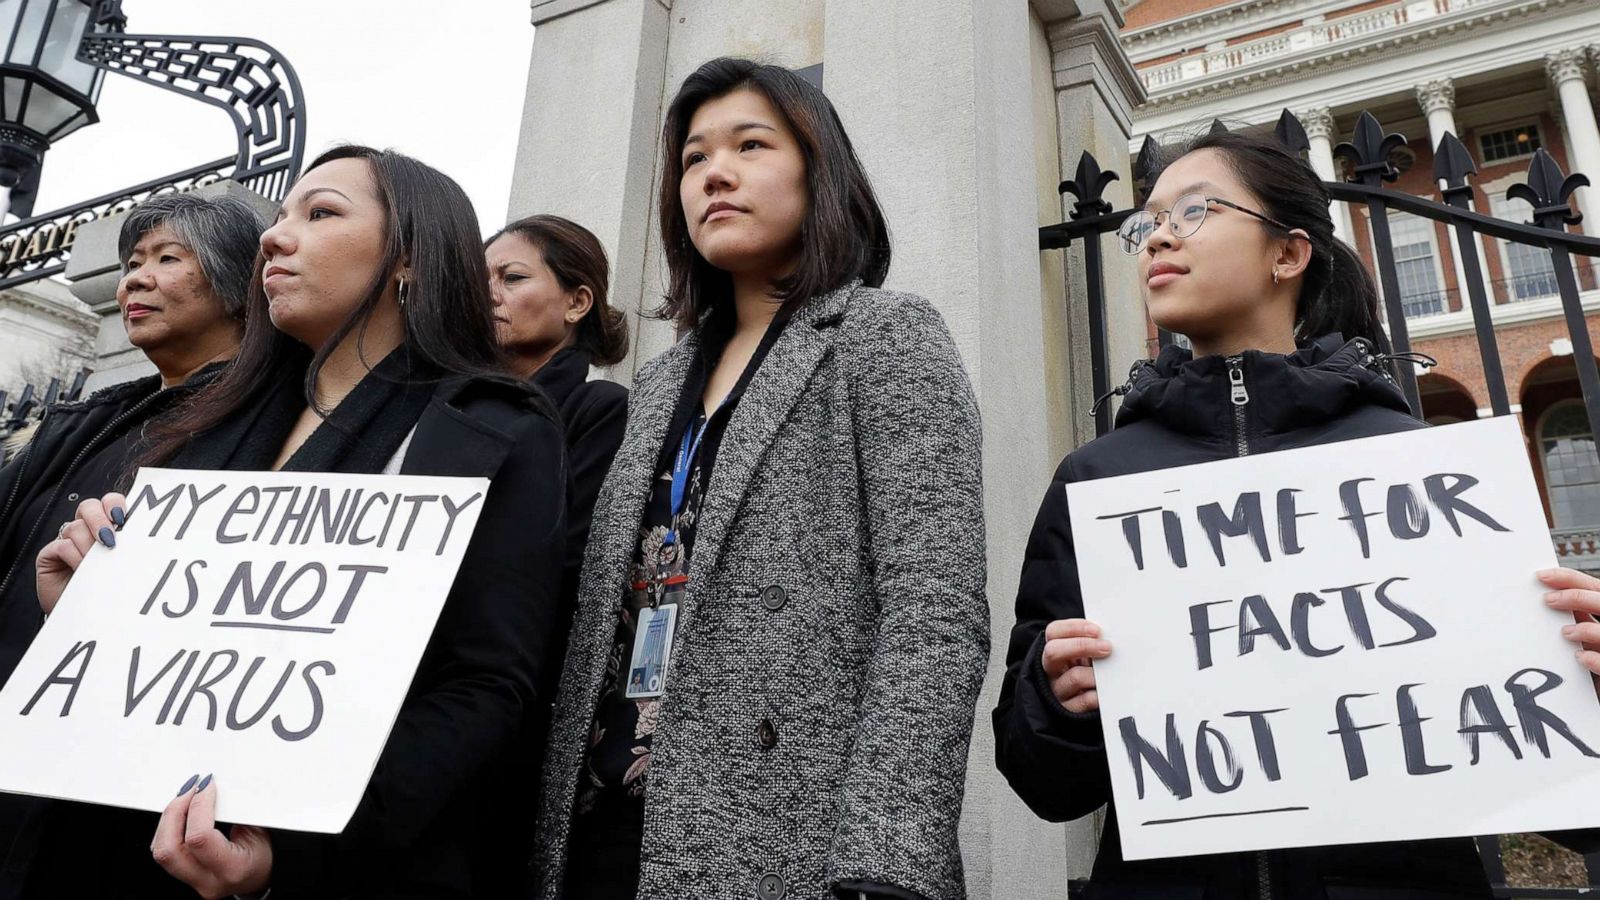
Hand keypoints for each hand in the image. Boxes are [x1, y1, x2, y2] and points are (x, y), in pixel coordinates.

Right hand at [35, 492, 125, 614]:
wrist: (86, 615)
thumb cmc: (108, 589)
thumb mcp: (124, 566)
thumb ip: (130, 549)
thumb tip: (149, 541)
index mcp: (107, 527)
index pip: (109, 502)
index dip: (115, 504)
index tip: (123, 518)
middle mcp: (86, 530)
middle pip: (89, 506)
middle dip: (99, 519)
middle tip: (109, 539)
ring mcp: (67, 540)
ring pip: (76, 527)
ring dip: (89, 546)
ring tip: (96, 564)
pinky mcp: (50, 554)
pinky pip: (61, 545)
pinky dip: (74, 556)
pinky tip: (82, 569)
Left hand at [152, 775, 271, 899]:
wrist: (259, 878)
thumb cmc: (264, 855)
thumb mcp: (259, 832)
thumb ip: (235, 812)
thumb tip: (215, 788)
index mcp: (232, 869)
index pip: (200, 838)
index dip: (199, 806)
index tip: (206, 786)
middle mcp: (207, 880)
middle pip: (168, 848)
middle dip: (174, 811)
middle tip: (189, 790)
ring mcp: (191, 881)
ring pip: (160, 850)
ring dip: (168, 819)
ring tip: (184, 799)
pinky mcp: (182, 875)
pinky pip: (163, 850)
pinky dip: (168, 828)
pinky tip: (181, 814)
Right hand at [1041, 618, 1110, 712]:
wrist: (1081, 710)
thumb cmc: (1086, 676)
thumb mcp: (1083, 658)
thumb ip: (1090, 645)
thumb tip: (1108, 636)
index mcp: (1054, 651)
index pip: (1054, 632)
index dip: (1074, 628)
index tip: (1096, 630)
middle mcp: (1050, 670)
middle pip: (1054, 651)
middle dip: (1082, 646)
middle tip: (1107, 648)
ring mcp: (1057, 690)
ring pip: (1075, 677)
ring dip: (1096, 674)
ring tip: (1111, 675)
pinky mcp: (1068, 710)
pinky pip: (1086, 700)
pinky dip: (1099, 695)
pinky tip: (1106, 692)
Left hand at [1541, 567, 1599, 677]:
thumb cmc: (1596, 662)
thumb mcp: (1589, 637)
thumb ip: (1580, 618)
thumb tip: (1549, 597)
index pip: (1596, 587)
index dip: (1570, 578)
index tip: (1541, 576)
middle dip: (1576, 597)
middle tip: (1548, 600)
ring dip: (1587, 629)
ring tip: (1565, 633)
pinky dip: (1595, 659)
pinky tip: (1579, 658)